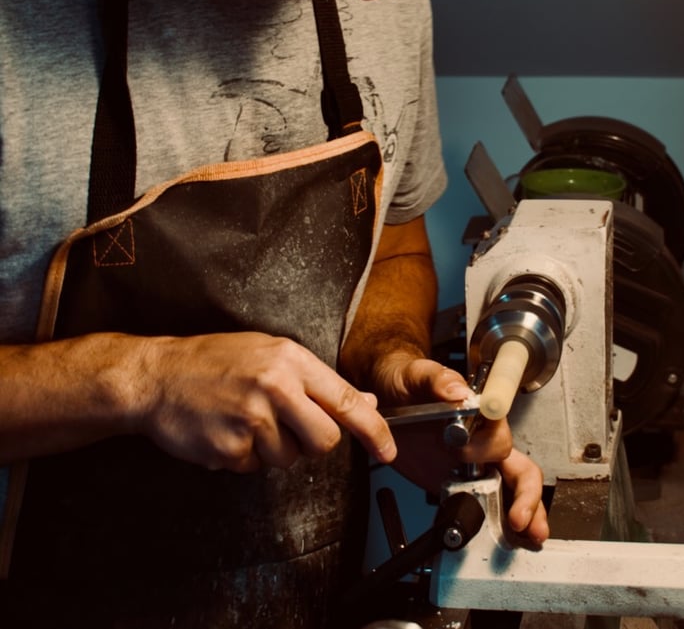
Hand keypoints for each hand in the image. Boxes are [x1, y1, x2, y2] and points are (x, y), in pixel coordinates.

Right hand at [135, 332, 397, 472]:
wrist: (157, 376)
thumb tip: (363, 403)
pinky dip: (245, 456)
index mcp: (290, 361)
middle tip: (288, 427)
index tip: (388, 450)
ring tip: (246, 420)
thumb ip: (318, 381)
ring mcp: (251, 421)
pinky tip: (227, 430)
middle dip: (313, 443)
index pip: (346, 401)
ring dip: (273, 449)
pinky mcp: (229, 449)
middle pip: (324, 441)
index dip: (373, 430)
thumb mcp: (271, 354)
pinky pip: (255, 468)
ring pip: (289, 459)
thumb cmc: (216, 360)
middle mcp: (275, 389)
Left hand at [374, 354, 548, 542]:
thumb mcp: (416, 374)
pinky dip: (499, 522)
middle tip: (519, 517)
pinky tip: (506, 538)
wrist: (385, 395)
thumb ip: (437, 379)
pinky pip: (484, 503)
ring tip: (528, 535)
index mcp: (478, 413)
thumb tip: (458, 391)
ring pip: (510, 489)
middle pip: (519, 468)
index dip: (496, 451)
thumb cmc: (405, 380)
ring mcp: (473, 463)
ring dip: (525, 513)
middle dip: (525, 495)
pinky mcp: (457, 481)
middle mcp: (481, 439)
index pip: (501, 433)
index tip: (487, 461)